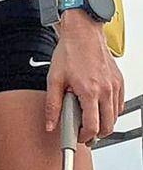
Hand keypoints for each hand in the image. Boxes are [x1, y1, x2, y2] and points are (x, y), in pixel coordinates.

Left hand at [45, 13, 124, 142]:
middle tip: (82, 133)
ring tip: (88, 119)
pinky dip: (110, 111)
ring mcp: (115, 85)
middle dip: (95, 134)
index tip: (77, 136)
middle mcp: (106, 90)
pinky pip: (119, 104)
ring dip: (103, 123)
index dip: (84, 136)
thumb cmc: (69, 52)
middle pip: (108, 126)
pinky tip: (98, 107)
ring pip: (115, 116)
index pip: (93, 126)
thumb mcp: (54, 80)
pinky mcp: (119, 81)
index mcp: (89, 91)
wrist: (83, 33)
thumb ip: (52, 105)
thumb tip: (51, 124)